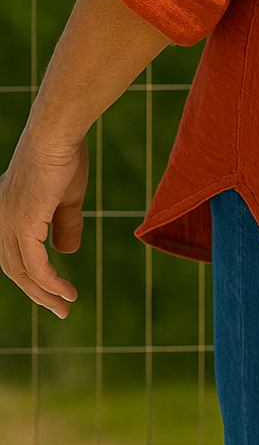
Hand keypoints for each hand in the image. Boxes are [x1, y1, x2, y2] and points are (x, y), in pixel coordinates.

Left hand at [0, 134, 88, 318]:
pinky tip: (65, 292)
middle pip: (15, 269)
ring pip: (23, 272)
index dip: (32, 277)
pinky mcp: (22, 225)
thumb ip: (64, 223)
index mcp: (5, 212)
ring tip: (66, 304)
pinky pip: (35, 265)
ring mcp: (8, 223)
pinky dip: (50, 282)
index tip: (53, 293)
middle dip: (38, 292)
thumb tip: (66, 252)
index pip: (14, 255)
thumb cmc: (63, 157)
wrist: (57, 135)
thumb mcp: (67, 197)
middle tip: (61, 308)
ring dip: (45, 293)